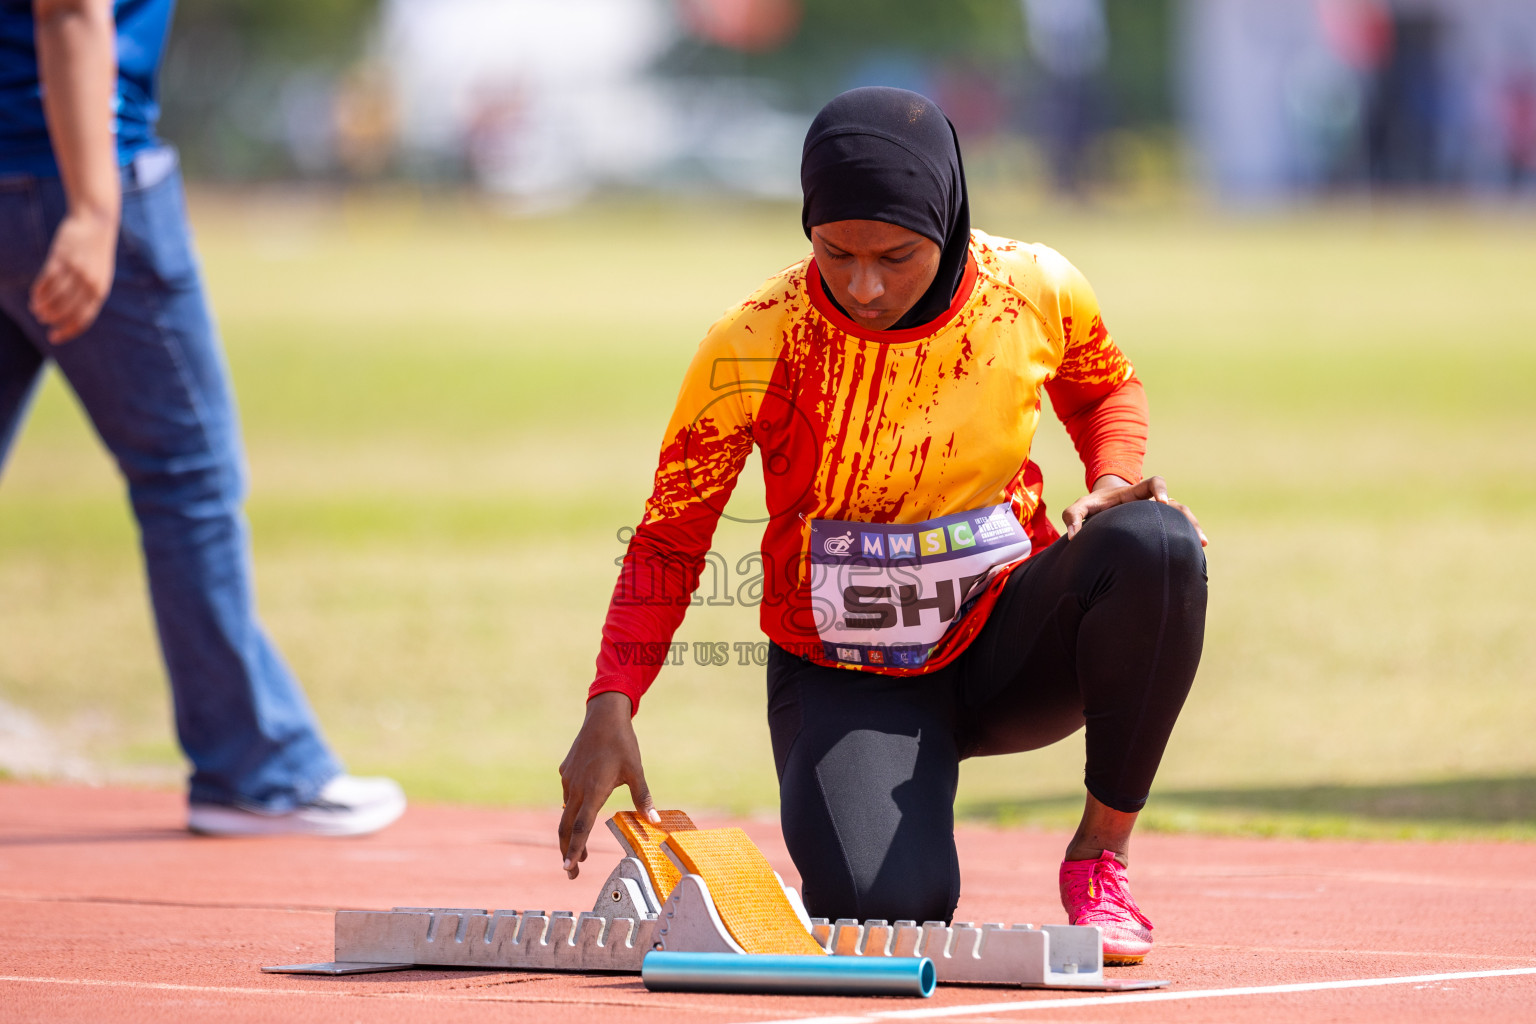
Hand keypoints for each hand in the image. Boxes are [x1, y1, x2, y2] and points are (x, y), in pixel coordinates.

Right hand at [29, 207, 116, 343]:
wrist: (96, 223)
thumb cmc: (96, 252)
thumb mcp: (99, 275)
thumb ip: (89, 292)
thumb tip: (72, 312)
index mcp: (100, 291)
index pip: (83, 318)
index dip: (68, 330)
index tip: (54, 337)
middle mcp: (89, 284)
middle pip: (67, 310)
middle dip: (52, 319)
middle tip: (42, 319)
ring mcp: (75, 271)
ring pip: (55, 297)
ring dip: (43, 306)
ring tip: (36, 309)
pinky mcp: (61, 258)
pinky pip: (47, 280)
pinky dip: (39, 291)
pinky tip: (34, 296)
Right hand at [557, 691, 657, 879]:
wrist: (603, 715)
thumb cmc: (623, 743)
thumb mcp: (637, 772)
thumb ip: (643, 799)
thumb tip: (656, 821)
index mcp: (593, 791)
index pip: (581, 828)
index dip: (574, 849)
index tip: (568, 867)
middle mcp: (576, 788)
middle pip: (565, 827)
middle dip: (567, 851)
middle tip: (571, 871)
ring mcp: (568, 779)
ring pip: (565, 812)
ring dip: (570, 833)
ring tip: (579, 851)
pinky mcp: (566, 771)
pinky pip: (567, 795)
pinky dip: (571, 810)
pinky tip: (581, 812)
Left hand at [1062, 475, 1206, 546]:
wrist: (1104, 507)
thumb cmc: (1092, 507)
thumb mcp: (1078, 508)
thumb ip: (1073, 517)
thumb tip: (1073, 537)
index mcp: (1135, 492)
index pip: (1154, 482)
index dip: (1160, 489)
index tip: (1161, 502)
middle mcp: (1153, 502)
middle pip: (1176, 504)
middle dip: (1186, 517)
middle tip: (1194, 533)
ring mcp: (1159, 515)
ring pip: (1183, 518)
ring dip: (1193, 528)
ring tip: (1202, 544)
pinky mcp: (1161, 527)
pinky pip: (1178, 531)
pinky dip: (1187, 539)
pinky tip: (1196, 555)